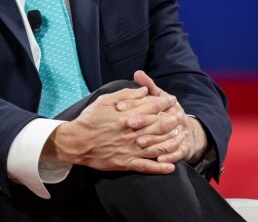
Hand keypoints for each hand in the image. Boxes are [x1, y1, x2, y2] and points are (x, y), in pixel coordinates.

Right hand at [42, 85, 178, 174]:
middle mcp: (131, 132)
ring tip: (181, 137)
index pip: (152, 107)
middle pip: (159, 125)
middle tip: (181, 116)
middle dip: (172, 120)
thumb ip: (125, 95)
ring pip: (156, 146)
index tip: (172, 100)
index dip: (164, 102)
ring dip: (171, 141)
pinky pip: (146, 166)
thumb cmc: (90, 119)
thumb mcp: (105, 100)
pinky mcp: (125, 162)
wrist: (76, 142)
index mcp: (126, 115)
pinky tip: (171, 166)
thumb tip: (143, 91)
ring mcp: (129, 149)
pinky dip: (159, 168)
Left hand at [116, 71, 207, 163]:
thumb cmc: (167, 111)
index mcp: (168, 106)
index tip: (119, 106)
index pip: (150, 104)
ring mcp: (179, 135)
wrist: (187, 130)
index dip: (133, 104)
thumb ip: (149, 86)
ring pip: (167, 139)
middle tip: (128, 123)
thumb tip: (137, 73)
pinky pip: (176, 154)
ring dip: (154, 142)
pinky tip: (159, 161)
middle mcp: (175, 120)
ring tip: (139, 143)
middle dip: (144, 122)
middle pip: (159, 121)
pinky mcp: (182, 149)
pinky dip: (169, 157)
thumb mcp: (159, 97)